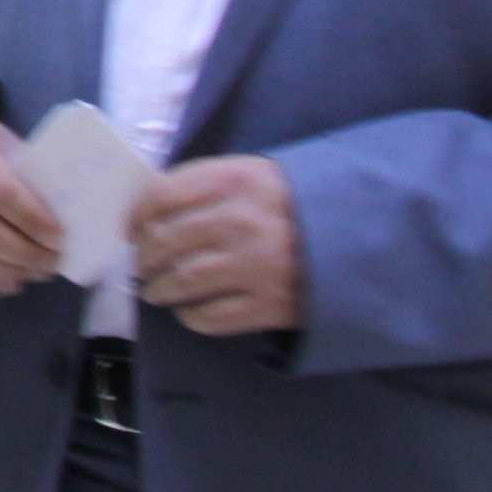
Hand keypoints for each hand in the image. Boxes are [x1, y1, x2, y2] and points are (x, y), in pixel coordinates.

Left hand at [128, 155, 301, 336]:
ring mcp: (253, 266)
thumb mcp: (256, 175)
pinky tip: (188, 309)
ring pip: (180, 282)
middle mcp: (240, 221)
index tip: (130, 229)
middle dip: (144, 257)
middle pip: (164, 242)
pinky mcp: (267, 305)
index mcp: (235, 180)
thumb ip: (206, 184)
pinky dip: (189, 316)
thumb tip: (150, 210)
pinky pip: (208, 317)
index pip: (161, 196)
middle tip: (143, 264)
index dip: (135, 215)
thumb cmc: (295, 204)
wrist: (360, 239)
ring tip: (157, 289)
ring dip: (158, 288)